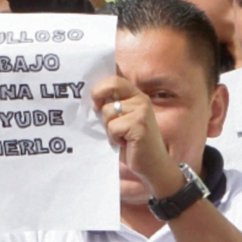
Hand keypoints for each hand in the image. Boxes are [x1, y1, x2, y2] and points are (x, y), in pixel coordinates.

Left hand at [91, 76, 184, 198]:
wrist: (152, 165)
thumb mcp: (121, 120)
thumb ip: (111, 106)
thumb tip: (90, 97)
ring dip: (108, 127)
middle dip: (98, 95)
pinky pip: (113, 127)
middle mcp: (140, 99)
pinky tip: (124, 143)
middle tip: (95, 109)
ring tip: (120, 136)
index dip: (101, 82)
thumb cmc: (132, 143)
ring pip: (108, 111)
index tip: (94, 98)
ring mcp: (142, 110)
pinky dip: (113, 138)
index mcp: (135, 95)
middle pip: (111, 84)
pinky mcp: (139, 124)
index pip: (116, 77)